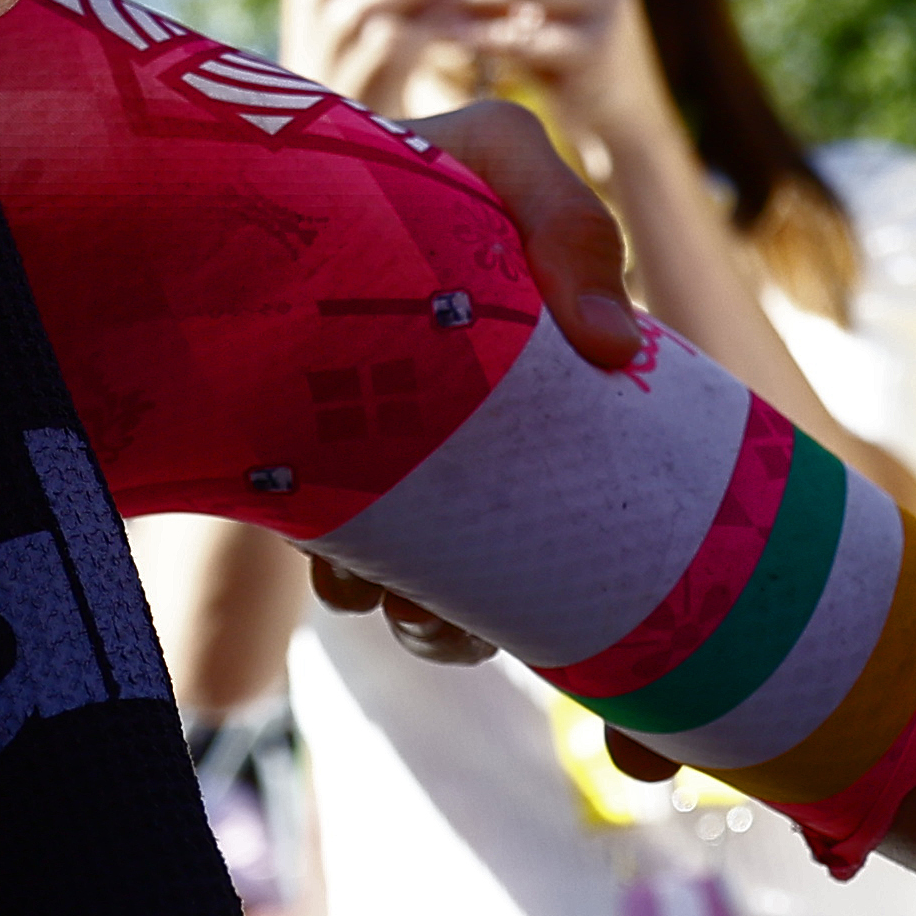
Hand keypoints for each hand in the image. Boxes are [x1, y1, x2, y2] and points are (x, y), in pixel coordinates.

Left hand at [300, 93, 644, 670]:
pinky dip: (358, 583)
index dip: (664, 667)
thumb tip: (616, 343)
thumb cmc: (400, 166)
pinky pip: (351, 578)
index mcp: (569, 422)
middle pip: (547, 621)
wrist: (250, 171)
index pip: (644, 551)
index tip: (665, 755)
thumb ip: (571, 224)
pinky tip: (344, 547)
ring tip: (404, 565)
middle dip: (576, 684)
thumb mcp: (496, 160)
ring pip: (442, 614)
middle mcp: (496, 475)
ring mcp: (406, 492)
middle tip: (568, 693)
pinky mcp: (315, 493)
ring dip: (440, 622)